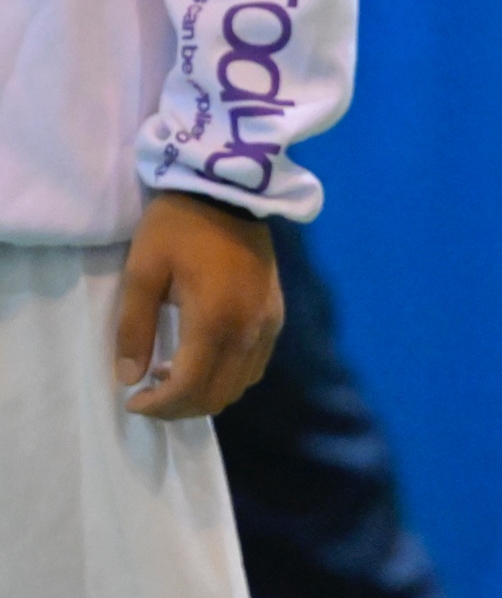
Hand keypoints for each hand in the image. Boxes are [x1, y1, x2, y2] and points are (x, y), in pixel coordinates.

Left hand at [114, 192, 282, 419]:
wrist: (231, 190)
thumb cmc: (180, 227)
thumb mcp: (143, 272)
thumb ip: (134, 328)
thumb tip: (130, 377)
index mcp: (214, 321)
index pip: (189, 388)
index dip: (159, 406)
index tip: (132, 401)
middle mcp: (249, 330)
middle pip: (218, 395)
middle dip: (180, 407)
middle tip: (149, 394)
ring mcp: (268, 323)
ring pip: (241, 384)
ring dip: (205, 393)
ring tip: (173, 374)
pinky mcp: (276, 314)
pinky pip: (256, 364)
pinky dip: (229, 375)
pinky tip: (204, 356)